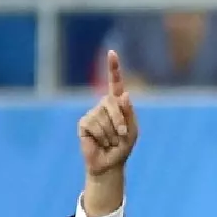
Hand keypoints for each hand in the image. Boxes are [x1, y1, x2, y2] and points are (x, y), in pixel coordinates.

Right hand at [78, 50, 137, 177]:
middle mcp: (103, 105)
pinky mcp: (83, 123)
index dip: (113, 68)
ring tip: (110, 141)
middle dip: (120, 122)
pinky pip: (94, 126)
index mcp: (117, 104)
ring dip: (111, 134)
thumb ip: (129, 113)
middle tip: (121, 137)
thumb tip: (123, 95)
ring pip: (104, 119)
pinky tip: (100, 142)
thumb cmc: (122, 147)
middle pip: (113, 104)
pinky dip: (101, 137)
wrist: (109, 164)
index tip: (112, 52)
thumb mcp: (132, 131)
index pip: (115, 83)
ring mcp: (92, 113)